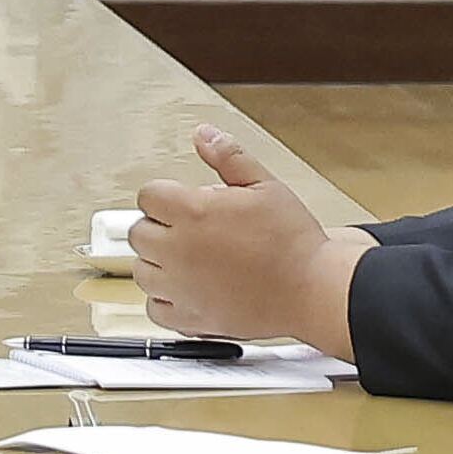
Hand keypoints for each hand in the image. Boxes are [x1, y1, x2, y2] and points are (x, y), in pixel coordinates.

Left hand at [123, 127, 364, 361]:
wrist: (312, 290)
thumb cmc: (293, 243)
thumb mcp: (266, 185)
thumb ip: (229, 157)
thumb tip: (204, 135)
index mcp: (192, 213)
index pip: (148, 196)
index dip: (165, 195)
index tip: (181, 202)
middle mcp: (178, 250)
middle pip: (140, 233)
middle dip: (160, 227)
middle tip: (188, 230)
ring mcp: (180, 287)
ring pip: (142, 271)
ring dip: (158, 263)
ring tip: (189, 259)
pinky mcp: (189, 318)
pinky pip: (155, 309)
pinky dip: (165, 300)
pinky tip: (186, 289)